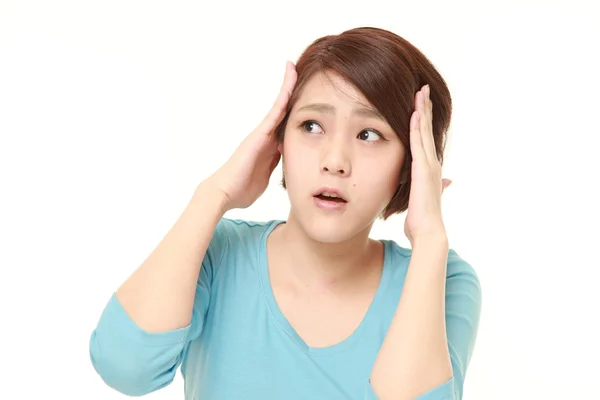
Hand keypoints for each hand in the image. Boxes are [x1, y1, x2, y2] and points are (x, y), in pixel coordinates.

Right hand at [207, 61, 297, 209]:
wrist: (225, 192)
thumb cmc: (242, 189)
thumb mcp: (266, 176)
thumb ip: (274, 166)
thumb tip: (287, 160)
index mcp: (269, 147)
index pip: (285, 124)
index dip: (294, 110)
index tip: (304, 97)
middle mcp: (265, 136)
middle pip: (282, 109)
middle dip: (290, 90)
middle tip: (297, 69)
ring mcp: (261, 133)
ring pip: (279, 105)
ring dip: (286, 86)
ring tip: (293, 67)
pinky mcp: (259, 134)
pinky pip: (275, 112)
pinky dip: (283, 96)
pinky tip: (290, 82)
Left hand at [404, 84, 451, 245]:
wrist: (429, 232)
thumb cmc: (423, 219)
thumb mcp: (426, 198)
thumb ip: (436, 187)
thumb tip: (446, 183)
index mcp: (429, 168)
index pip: (425, 138)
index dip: (424, 120)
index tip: (421, 103)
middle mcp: (431, 163)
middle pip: (427, 129)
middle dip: (425, 107)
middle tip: (423, 88)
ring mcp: (428, 164)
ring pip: (424, 131)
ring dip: (422, 110)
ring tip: (420, 91)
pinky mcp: (422, 169)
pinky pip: (418, 143)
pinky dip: (418, 127)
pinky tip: (415, 113)